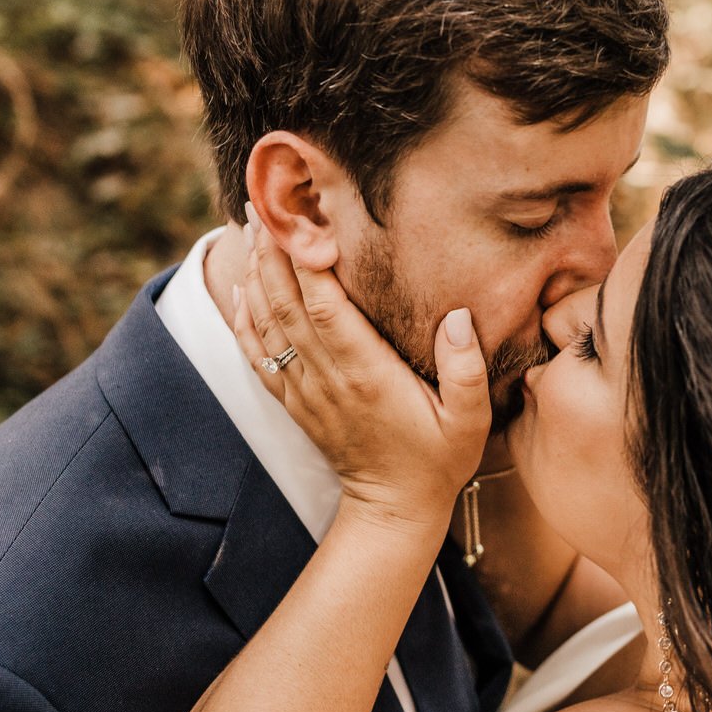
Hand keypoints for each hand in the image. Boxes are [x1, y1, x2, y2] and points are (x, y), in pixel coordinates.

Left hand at [232, 206, 490, 528]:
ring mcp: (306, 390)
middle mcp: (328, 378)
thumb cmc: (439, 460)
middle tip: (265, 201)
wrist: (394, 510)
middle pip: (287, 303)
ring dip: (255, 272)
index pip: (325, 307)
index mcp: (367, 375)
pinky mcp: (295, 401)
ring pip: (268, 322)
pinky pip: (258, 353)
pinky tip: (240, 286)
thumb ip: (467, 369)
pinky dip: (243, 318)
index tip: (302, 216)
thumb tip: (456, 316)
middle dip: (273, 250)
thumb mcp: (471, 421)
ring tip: (251, 225)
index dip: (308, 261)